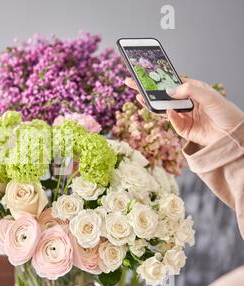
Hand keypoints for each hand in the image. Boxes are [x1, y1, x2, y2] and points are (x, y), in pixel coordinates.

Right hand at [125, 77, 243, 146]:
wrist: (234, 135)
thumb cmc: (226, 112)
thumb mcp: (210, 96)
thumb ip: (190, 91)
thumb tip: (169, 90)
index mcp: (192, 91)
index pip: (171, 82)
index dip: (158, 78)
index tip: (144, 72)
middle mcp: (185, 103)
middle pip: (162, 95)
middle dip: (146, 89)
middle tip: (131, 82)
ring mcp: (183, 116)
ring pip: (162, 109)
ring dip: (150, 103)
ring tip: (139, 96)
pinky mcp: (182, 130)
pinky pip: (171, 122)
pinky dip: (169, 116)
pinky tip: (168, 111)